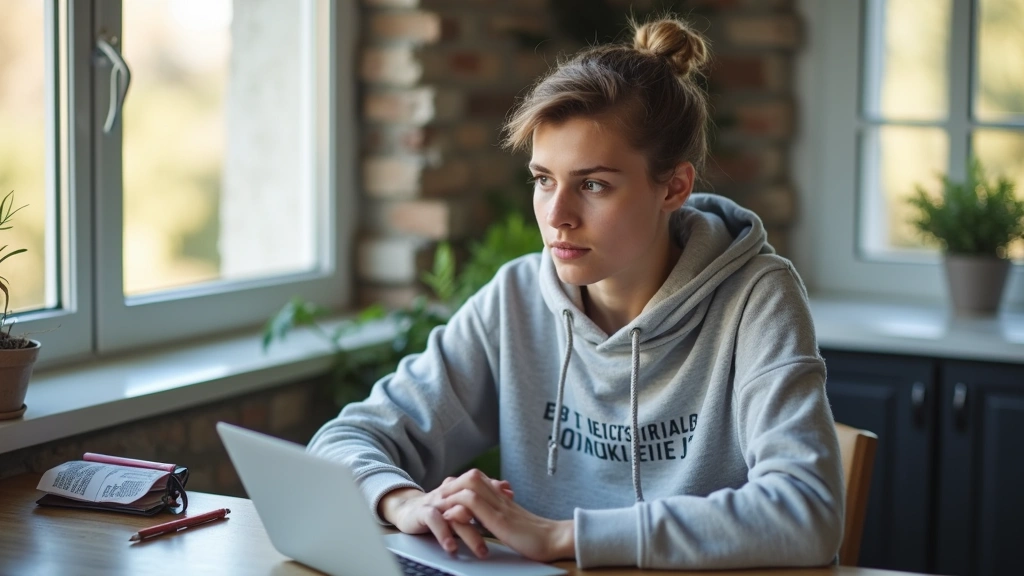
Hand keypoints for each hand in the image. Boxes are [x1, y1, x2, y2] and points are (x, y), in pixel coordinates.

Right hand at [378, 475, 513, 557]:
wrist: (407, 509)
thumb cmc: (439, 507)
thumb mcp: (463, 501)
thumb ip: (483, 494)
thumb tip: (507, 488)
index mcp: (462, 489)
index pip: (483, 488)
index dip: (497, 495)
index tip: (512, 503)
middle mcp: (451, 494)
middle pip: (473, 502)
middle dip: (489, 520)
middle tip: (503, 536)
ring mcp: (438, 502)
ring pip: (457, 515)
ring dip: (470, 535)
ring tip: (481, 551)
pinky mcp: (424, 513)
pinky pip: (435, 521)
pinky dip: (444, 534)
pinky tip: (452, 547)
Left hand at [436, 469, 574, 562]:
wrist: (557, 539)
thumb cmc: (538, 536)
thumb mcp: (514, 523)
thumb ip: (500, 515)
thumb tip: (483, 517)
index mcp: (504, 499)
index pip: (479, 480)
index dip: (460, 483)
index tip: (447, 493)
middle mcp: (501, 498)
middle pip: (472, 476)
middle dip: (452, 484)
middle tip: (439, 496)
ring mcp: (500, 507)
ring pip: (471, 485)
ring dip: (451, 493)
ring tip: (439, 504)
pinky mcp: (500, 520)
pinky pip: (474, 504)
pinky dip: (457, 506)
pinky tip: (449, 516)